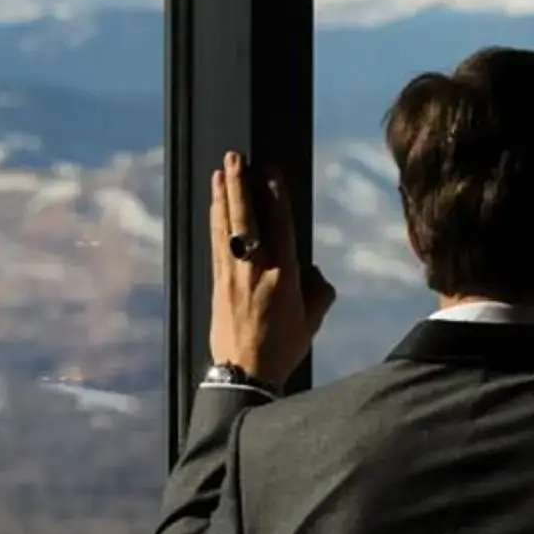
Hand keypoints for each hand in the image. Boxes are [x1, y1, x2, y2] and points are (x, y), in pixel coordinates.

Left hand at [208, 152, 333, 391]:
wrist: (244, 375)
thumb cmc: (281, 350)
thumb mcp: (311, 323)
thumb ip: (319, 293)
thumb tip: (315, 272)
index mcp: (284, 277)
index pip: (280, 225)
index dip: (275, 195)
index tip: (270, 170)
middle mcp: (256, 270)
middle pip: (246, 218)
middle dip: (239, 184)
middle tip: (234, 157)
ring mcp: (232, 276)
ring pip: (226, 227)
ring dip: (223, 196)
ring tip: (220, 171)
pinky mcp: (217, 284)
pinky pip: (215, 244)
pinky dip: (215, 221)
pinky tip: (214, 206)